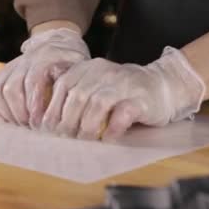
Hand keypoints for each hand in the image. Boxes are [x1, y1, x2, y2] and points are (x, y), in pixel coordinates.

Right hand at [0, 28, 89, 127]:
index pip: (33, 80)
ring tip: (21, 124)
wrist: (59, 43)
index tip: (39, 122)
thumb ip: (72, 87)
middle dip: (20, 112)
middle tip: (31, 127)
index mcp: (46, 57)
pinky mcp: (2, 73)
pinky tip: (11, 119)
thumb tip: (67, 114)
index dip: (34, 103)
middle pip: (12, 88)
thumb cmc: (73, 64)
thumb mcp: (79, 71)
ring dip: (9, 111)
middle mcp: (25, 60)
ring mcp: (11, 66)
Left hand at [41, 47, 205, 139]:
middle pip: (77, 96)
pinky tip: (107, 139)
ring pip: (97, 104)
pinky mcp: (141, 99)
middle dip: (67, 121)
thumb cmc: (121, 92)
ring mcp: (123, 84)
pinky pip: (122, 113)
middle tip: (64, 138)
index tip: (46, 128)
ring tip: (84, 140)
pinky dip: (112, 128)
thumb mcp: (94, 85)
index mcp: (88, 68)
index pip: (63, 85)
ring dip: (87, 126)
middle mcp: (104, 72)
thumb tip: (45, 120)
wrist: (163, 85)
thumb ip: (73, 94)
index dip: (52, 108)